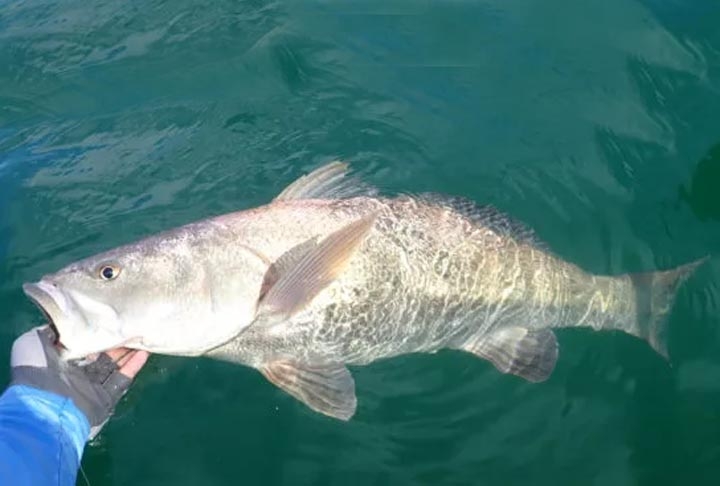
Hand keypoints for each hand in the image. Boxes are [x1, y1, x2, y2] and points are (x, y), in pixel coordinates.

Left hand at [10, 325, 148, 438]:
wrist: (44, 406)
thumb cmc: (37, 371)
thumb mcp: (33, 341)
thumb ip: (51, 330)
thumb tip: (68, 321)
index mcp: (59, 359)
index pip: (82, 342)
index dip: (96, 330)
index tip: (109, 316)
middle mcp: (76, 372)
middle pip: (101, 352)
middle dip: (115, 339)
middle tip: (130, 323)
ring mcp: (92, 386)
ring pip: (114, 364)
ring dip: (128, 350)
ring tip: (142, 333)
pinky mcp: (105, 398)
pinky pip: (122, 379)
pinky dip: (133, 366)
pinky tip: (145, 351)